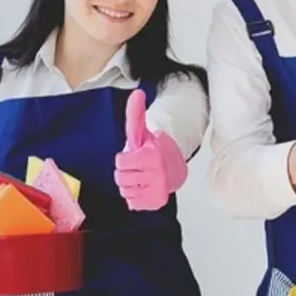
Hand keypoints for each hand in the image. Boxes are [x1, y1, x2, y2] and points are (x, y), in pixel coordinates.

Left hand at [115, 89, 187, 210]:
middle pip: (120, 178)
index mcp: (152, 156)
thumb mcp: (143, 131)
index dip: (124, 158)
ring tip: (139, 176)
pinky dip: (134, 196)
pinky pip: (132, 202)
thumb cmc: (154, 149)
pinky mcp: (157, 202)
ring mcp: (157, 189)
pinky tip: (143, 187)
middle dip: (125, 172)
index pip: (120, 162)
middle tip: (136, 167)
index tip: (134, 155)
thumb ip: (136, 114)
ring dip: (129, 184)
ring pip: (125, 191)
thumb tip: (137, 93)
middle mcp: (157, 174)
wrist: (174, 168)